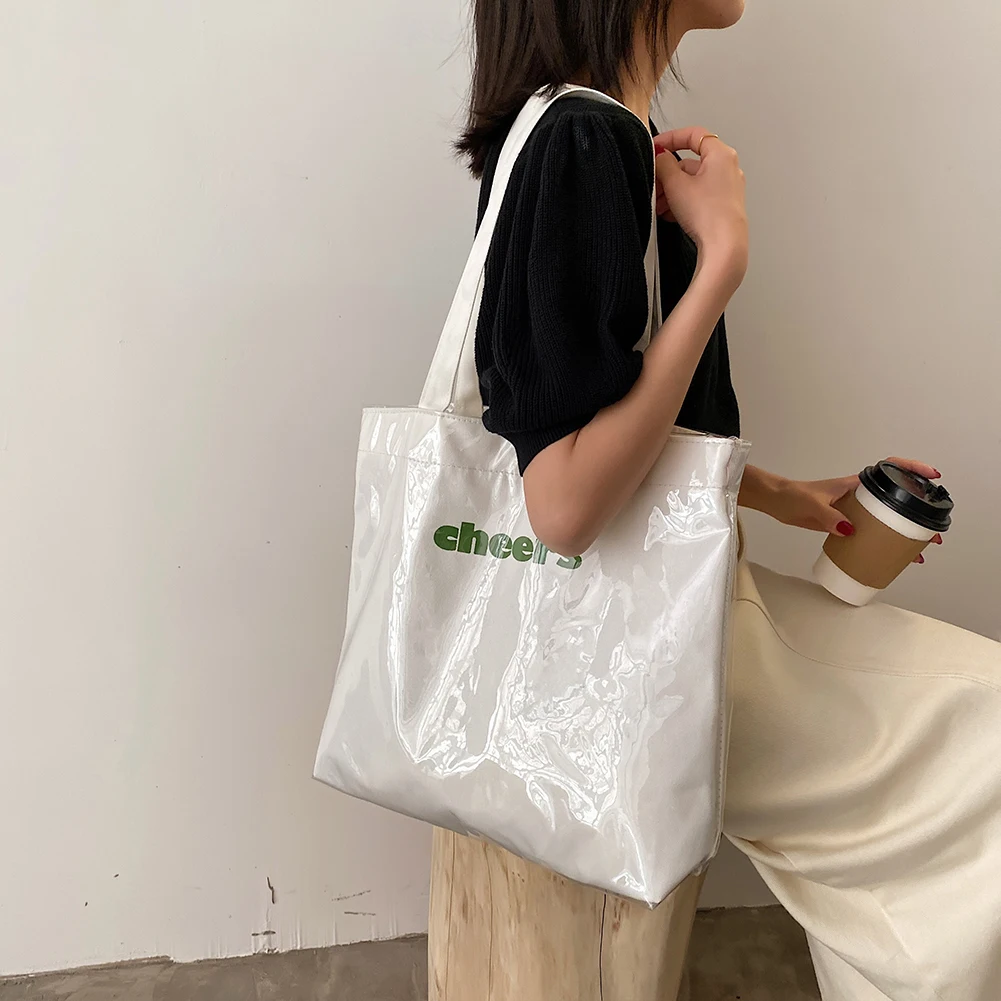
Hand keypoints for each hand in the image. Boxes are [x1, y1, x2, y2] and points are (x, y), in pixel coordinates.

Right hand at [653, 129, 747, 285]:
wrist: (724, 246)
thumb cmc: (709, 215)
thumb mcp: (676, 184)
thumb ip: (663, 164)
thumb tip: (660, 156)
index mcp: (721, 155)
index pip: (693, 134)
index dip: (671, 138)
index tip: (655, 147)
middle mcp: (728, 169)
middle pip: (690, 162)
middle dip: (668, 174)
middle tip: (654, 183)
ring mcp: (727, 188)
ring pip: (693, 182)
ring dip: (672, 191)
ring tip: (659, 204)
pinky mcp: (723, 206)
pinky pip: (698, 196)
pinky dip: (683, 201)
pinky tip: (670, 213)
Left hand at [741, 460, 944, 563]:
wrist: (777, 503)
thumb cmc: (793, 496)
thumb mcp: (812, 505)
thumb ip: (829, 517)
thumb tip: (849, 530)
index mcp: (856, 484)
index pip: (891, 468)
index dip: (913, 469)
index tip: (933, 477)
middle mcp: (860, 495)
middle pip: (897, 499)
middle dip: (918, 512)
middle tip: (931, 533)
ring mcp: (855, 509)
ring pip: (886, 517)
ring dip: (904, 531)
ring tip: (919, 550)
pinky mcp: (846, 523)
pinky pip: (871, 531)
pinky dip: (883, 542)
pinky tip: (890, 557)